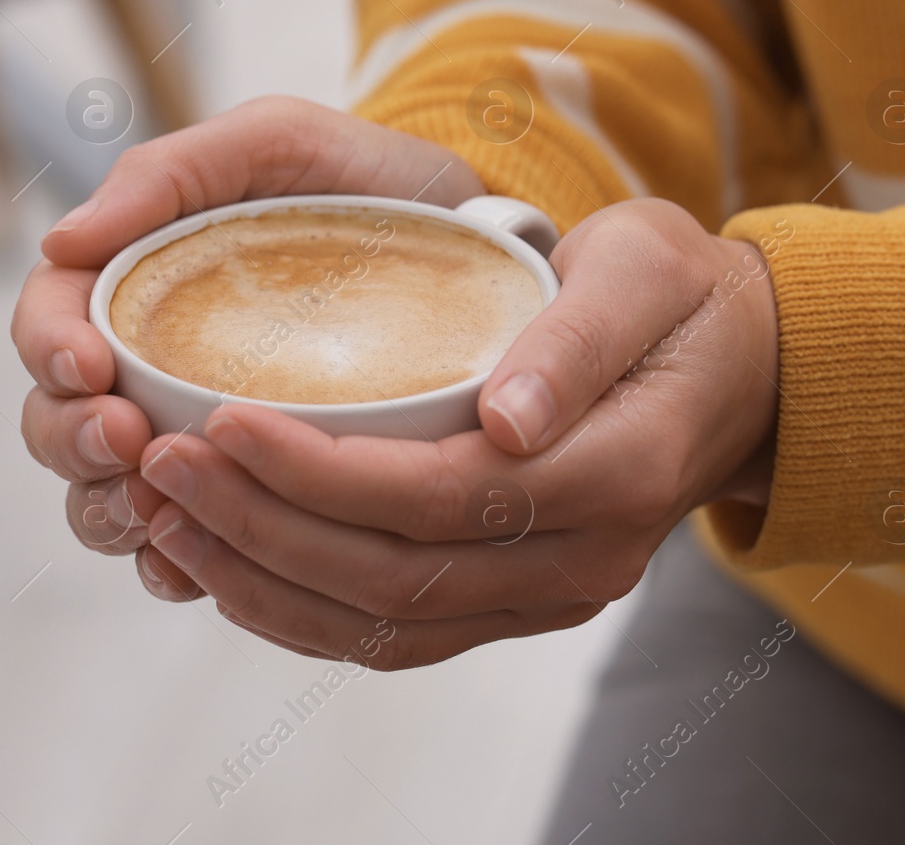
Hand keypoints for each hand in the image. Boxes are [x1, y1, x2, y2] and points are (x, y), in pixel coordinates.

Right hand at [10, 96, 483, 599]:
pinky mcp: (247, 491)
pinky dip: (174, 560)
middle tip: (127, 439)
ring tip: (155, 504)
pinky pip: (187, 545)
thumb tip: (61, 241)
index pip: (48, 323)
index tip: (92, 368)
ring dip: (111, 509)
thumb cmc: (362, 180)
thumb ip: (168, 174)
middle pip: (56, 421)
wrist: (469, 239)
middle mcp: (143, 367)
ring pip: (103, 496)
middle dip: (74, 439)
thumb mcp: (274, 144)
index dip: (49, 351)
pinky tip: (195, 562)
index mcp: (130, 283)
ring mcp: (188, 435)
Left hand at [135, 198, 780, 668]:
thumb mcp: (649, 270)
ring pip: (384, 626)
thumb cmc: (682, 298)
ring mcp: (548, 596)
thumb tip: (505, 421)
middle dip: (262, 528)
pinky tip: (227, 561)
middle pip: (396, 577)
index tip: (223, 421)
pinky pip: (397, 634)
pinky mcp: (515, 602)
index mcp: (615, 475)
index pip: (444, 497)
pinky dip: (301, 610)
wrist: (743, 368)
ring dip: (261, 581)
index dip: (322, 473)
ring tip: (166, 516)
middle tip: (162, 465)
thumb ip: (578, 341)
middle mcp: (582, 561)